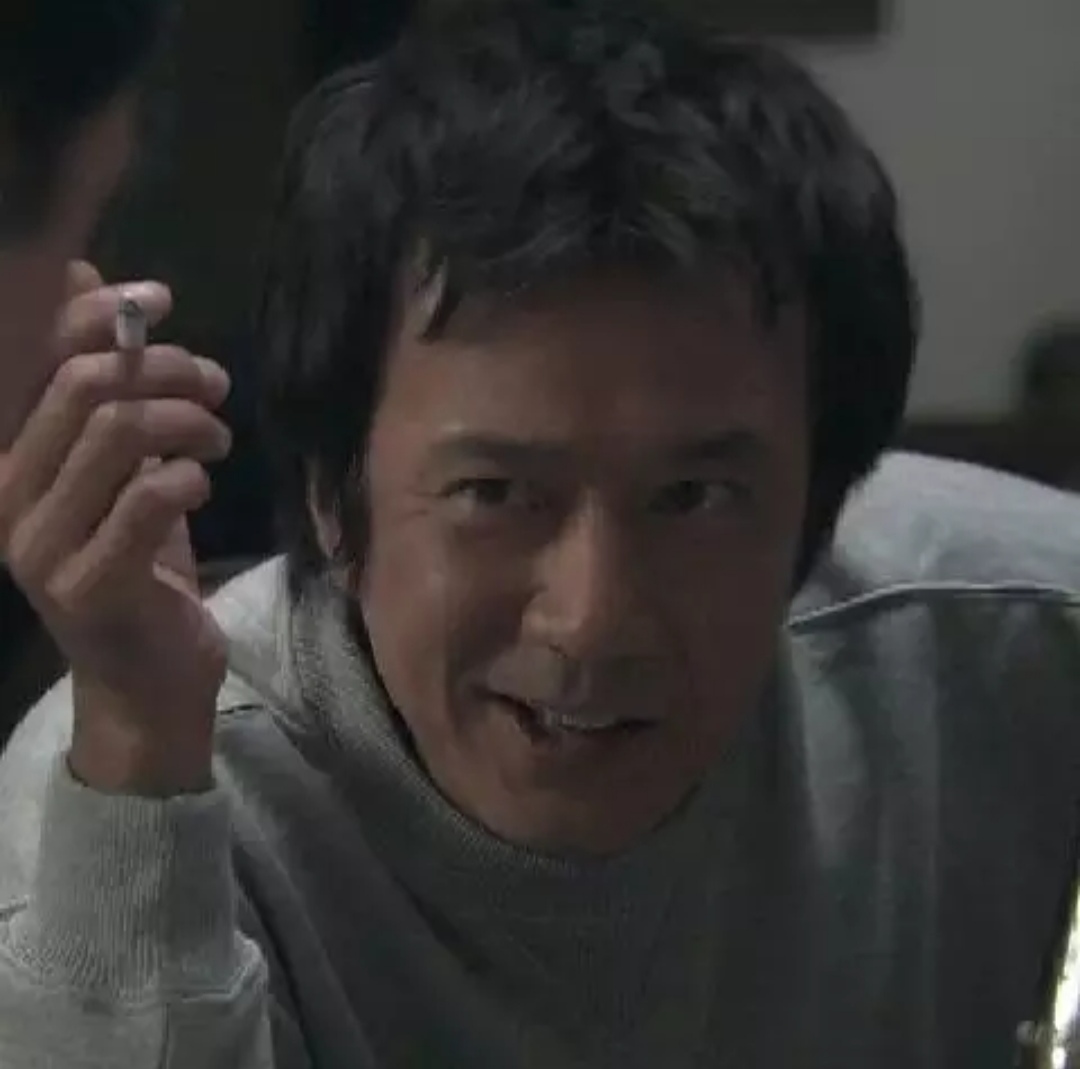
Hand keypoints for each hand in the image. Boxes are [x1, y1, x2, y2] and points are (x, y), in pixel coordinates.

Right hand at [0, 264, 232, 793]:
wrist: (148, 680)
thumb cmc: (140, 571)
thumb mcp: (125, 476)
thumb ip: (110, 398)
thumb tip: (91, 283)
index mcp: (12, 462)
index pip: (43, 363)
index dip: (98, 314)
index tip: (159, 298)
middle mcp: (9, 497)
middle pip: (86, 387)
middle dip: (165, 369)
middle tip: (214, 385)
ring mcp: (41, 546)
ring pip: (118, 432)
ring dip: (188, 421)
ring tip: (217, 437)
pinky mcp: (88, 584)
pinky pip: (149, 496)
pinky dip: (189, 474)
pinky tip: (201, 484)